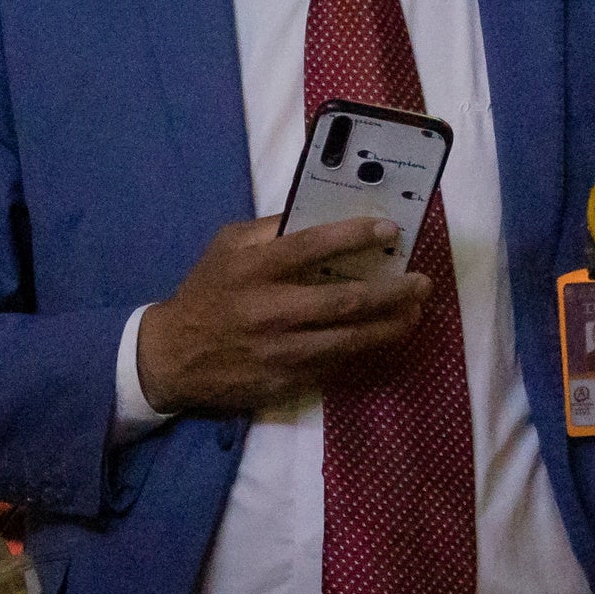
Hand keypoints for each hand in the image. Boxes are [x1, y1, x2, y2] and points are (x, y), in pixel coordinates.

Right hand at [134, 216, 434, 415]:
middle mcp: (269, 310)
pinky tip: (383, 337)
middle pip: (344, 301)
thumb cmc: (207, 292)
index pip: (311, 246)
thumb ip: (271, 229)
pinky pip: (335, 365)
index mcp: (253, 269)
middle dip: (392, 292)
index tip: (390, 231)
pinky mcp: (285, 381)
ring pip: (349, 340)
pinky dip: (363, 350)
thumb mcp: (227, 246)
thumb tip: (321, 213)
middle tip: (421, 283)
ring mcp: (279, 351)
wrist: (173, 357)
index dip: (354, 236)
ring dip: (390, 327)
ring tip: (414, 313)